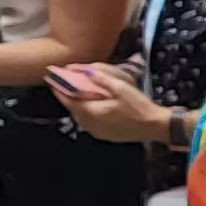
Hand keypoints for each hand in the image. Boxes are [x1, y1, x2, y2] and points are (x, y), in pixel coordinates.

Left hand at [45, 62, 179, 143]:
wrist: (154, 126)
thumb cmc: (138, 106)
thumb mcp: (120, 87)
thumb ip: (101, 79)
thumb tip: (84, 70)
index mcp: (89, 113)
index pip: (67, 100)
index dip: (58, 88)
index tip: (51, 78)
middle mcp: (88, 124)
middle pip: (72, 107)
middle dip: (67, 94)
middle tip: (66, 81)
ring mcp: (95, 131)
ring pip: (79, 115)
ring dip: (77, 103)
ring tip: (77, 90)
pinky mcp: (103, 135)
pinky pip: (88, 121)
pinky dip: (86, 110)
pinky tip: (92, 102)